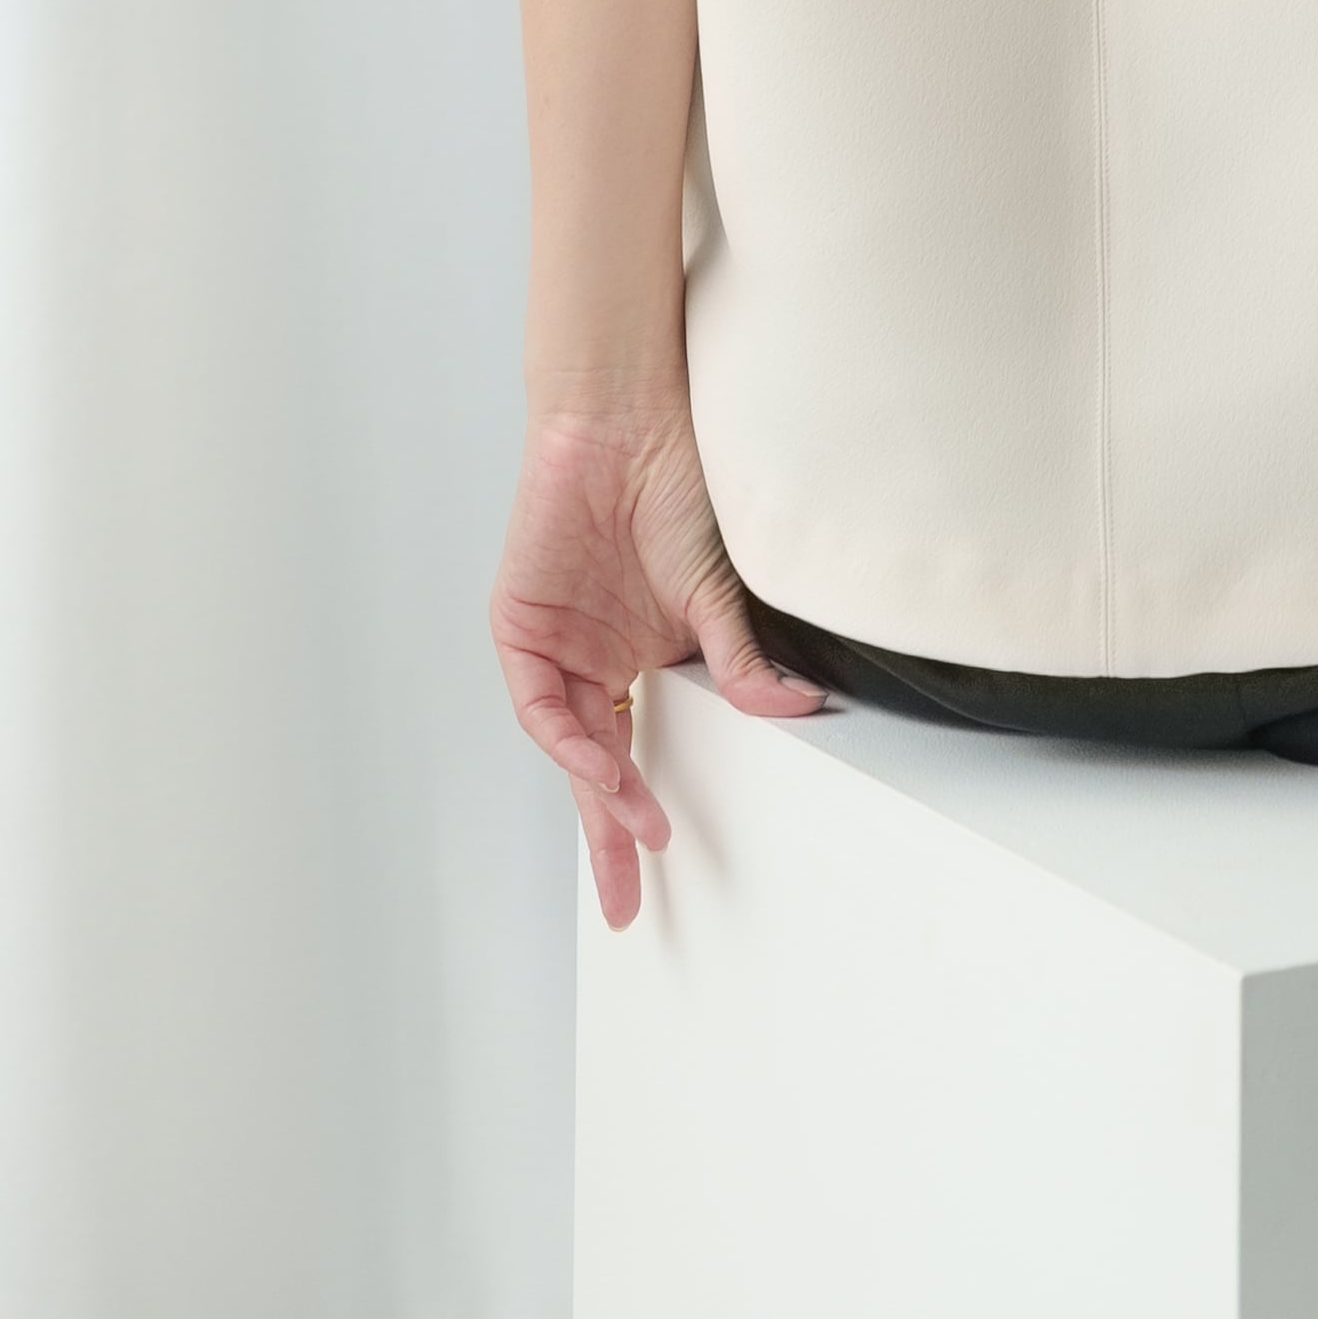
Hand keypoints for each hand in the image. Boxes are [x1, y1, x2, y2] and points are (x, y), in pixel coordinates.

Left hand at [490, 401, 830, 921]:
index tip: (668, 861)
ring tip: (635, 826)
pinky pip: (540, 703)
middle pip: (599, 767)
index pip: (641, 752)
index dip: (644, 812)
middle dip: (612, 836)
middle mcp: (596, 660)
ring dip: (599, 790)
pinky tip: (601, 760)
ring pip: (569, 742)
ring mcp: (558, 646)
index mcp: (642, 658)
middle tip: (629, 900)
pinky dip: (569, 737)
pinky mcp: (521, 625)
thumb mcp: (718, 588)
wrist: (624, 418)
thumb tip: (796, 709)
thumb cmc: (676, 484)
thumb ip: (742, 658)